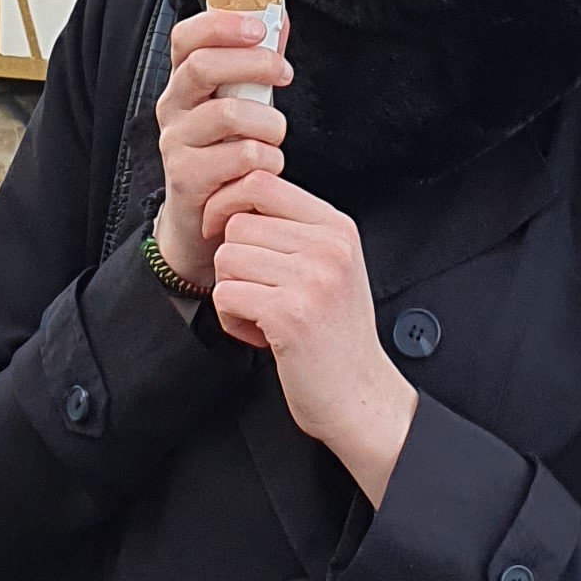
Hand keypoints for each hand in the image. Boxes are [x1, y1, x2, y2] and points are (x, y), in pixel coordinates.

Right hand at [149, 6, 290, 290]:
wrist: (201, 220)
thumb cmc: (226, 153)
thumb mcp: (239, 102)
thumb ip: (255, 63)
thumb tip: (281, 19)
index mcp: (183, 81)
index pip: (187, 37)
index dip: (221, 25)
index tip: (260, 28)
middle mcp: (172, 107)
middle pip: (203, 67)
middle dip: (255, 64)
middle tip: (284, 73)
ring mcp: (175, 143)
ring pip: (229, 114)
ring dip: (268, 123)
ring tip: (275, 137)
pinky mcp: (186, 179)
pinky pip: (240, 158)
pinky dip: (267, 160)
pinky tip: (267, 166)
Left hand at [204, 173, 417, 505]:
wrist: (360, 397)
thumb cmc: (338, 335)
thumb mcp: (332, 266)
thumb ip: (296, 230)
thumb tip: (237, 200)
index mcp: (336, 228)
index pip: (262, 183)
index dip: (228, 201)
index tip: (221, 228)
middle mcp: (327, 246)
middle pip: (237, 224)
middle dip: (233, 261)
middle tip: (257, 292)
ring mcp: (311, 279)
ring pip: (227, 258)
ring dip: (231, 292)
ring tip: (261, 315)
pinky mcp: (289, 313)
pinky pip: (226, 295)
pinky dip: (231, 320)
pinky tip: (259, 335)